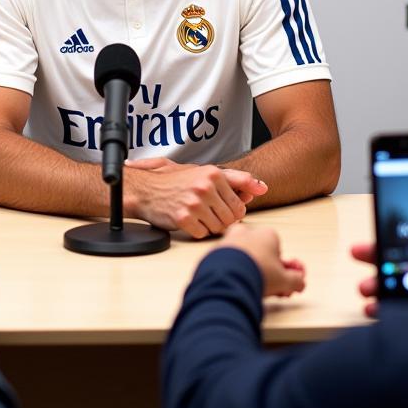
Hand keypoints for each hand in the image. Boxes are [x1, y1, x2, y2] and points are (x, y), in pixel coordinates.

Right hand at [124, 157, 267, 237]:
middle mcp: (206, 186)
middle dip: (221, 219)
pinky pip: (202, 234)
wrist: (145, 190)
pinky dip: (196, 231)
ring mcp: (195, 202)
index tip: (222, 208)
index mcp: (214, 174)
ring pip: (219, 228)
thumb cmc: (175, 182)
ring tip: (197, 215)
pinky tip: (188, 220)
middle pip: (231, 218)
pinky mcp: (183, 218)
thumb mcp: (205, 173)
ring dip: (209, 226)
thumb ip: (235, 179)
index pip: (240, 204)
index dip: (233, 211)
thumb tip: (261, 187)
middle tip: (206, 212)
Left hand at [219, 224, 305, 296]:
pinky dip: (231, 272)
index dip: (280, 267)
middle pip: (260, 252)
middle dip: (265, 270)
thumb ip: (296, 280)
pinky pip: (226, 263)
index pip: (278, 249)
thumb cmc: (258, 273)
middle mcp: (246, 232)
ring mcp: (228, 240)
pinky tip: (235, 285)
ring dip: (247, 270)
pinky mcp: (213, 252)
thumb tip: (300, 283)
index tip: (281, 281)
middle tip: (268, 287)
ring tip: (251, 288)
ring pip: (242, 257)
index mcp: (266, 234)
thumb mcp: (284, 280)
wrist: (228, 277)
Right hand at [351, 184, 407, 317]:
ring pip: (391, 281)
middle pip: (395, 256)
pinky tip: (374, 306)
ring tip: (366, 285)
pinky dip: (381, 308)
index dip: (391, 228)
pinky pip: (397, 308)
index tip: (375, 222)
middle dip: (373, 253)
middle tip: (358, 251)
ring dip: (373, 281)